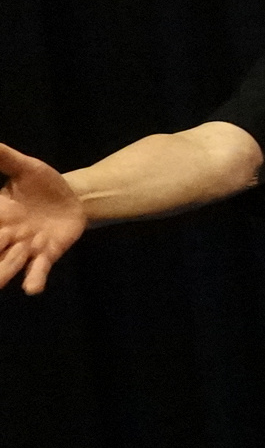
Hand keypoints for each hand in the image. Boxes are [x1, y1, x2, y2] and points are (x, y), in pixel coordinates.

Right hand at [0, 141, 82, 294]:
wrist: (74, 199)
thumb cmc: (43, 184)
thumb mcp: (25, 168)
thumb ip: (4, 158)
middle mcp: (7, 234)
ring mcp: (26, 247)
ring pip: (8, 263)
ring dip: (2, 272)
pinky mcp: (47, 254)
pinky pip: (38, 269)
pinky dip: (34, 279)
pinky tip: (32, 289)